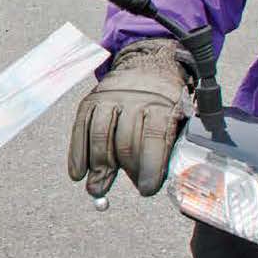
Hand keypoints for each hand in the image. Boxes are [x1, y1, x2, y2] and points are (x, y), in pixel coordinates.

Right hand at [68, 37, 192, 198]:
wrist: (147, 67)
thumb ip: (171, 146)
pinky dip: (78, 153)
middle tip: (120, 190)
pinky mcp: (91, 100)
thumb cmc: (165, 102)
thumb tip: (160, 180)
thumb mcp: (179, 118)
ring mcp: (110, 98)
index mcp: (162, 104)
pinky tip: (78, 172)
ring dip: (98, 167)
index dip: (150, 168)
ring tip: (96, 188)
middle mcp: (134, 99)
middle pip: (125, 142)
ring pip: (101, 136)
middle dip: (122, 172)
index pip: (155, 138)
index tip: (146, 189)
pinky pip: (81, 128)